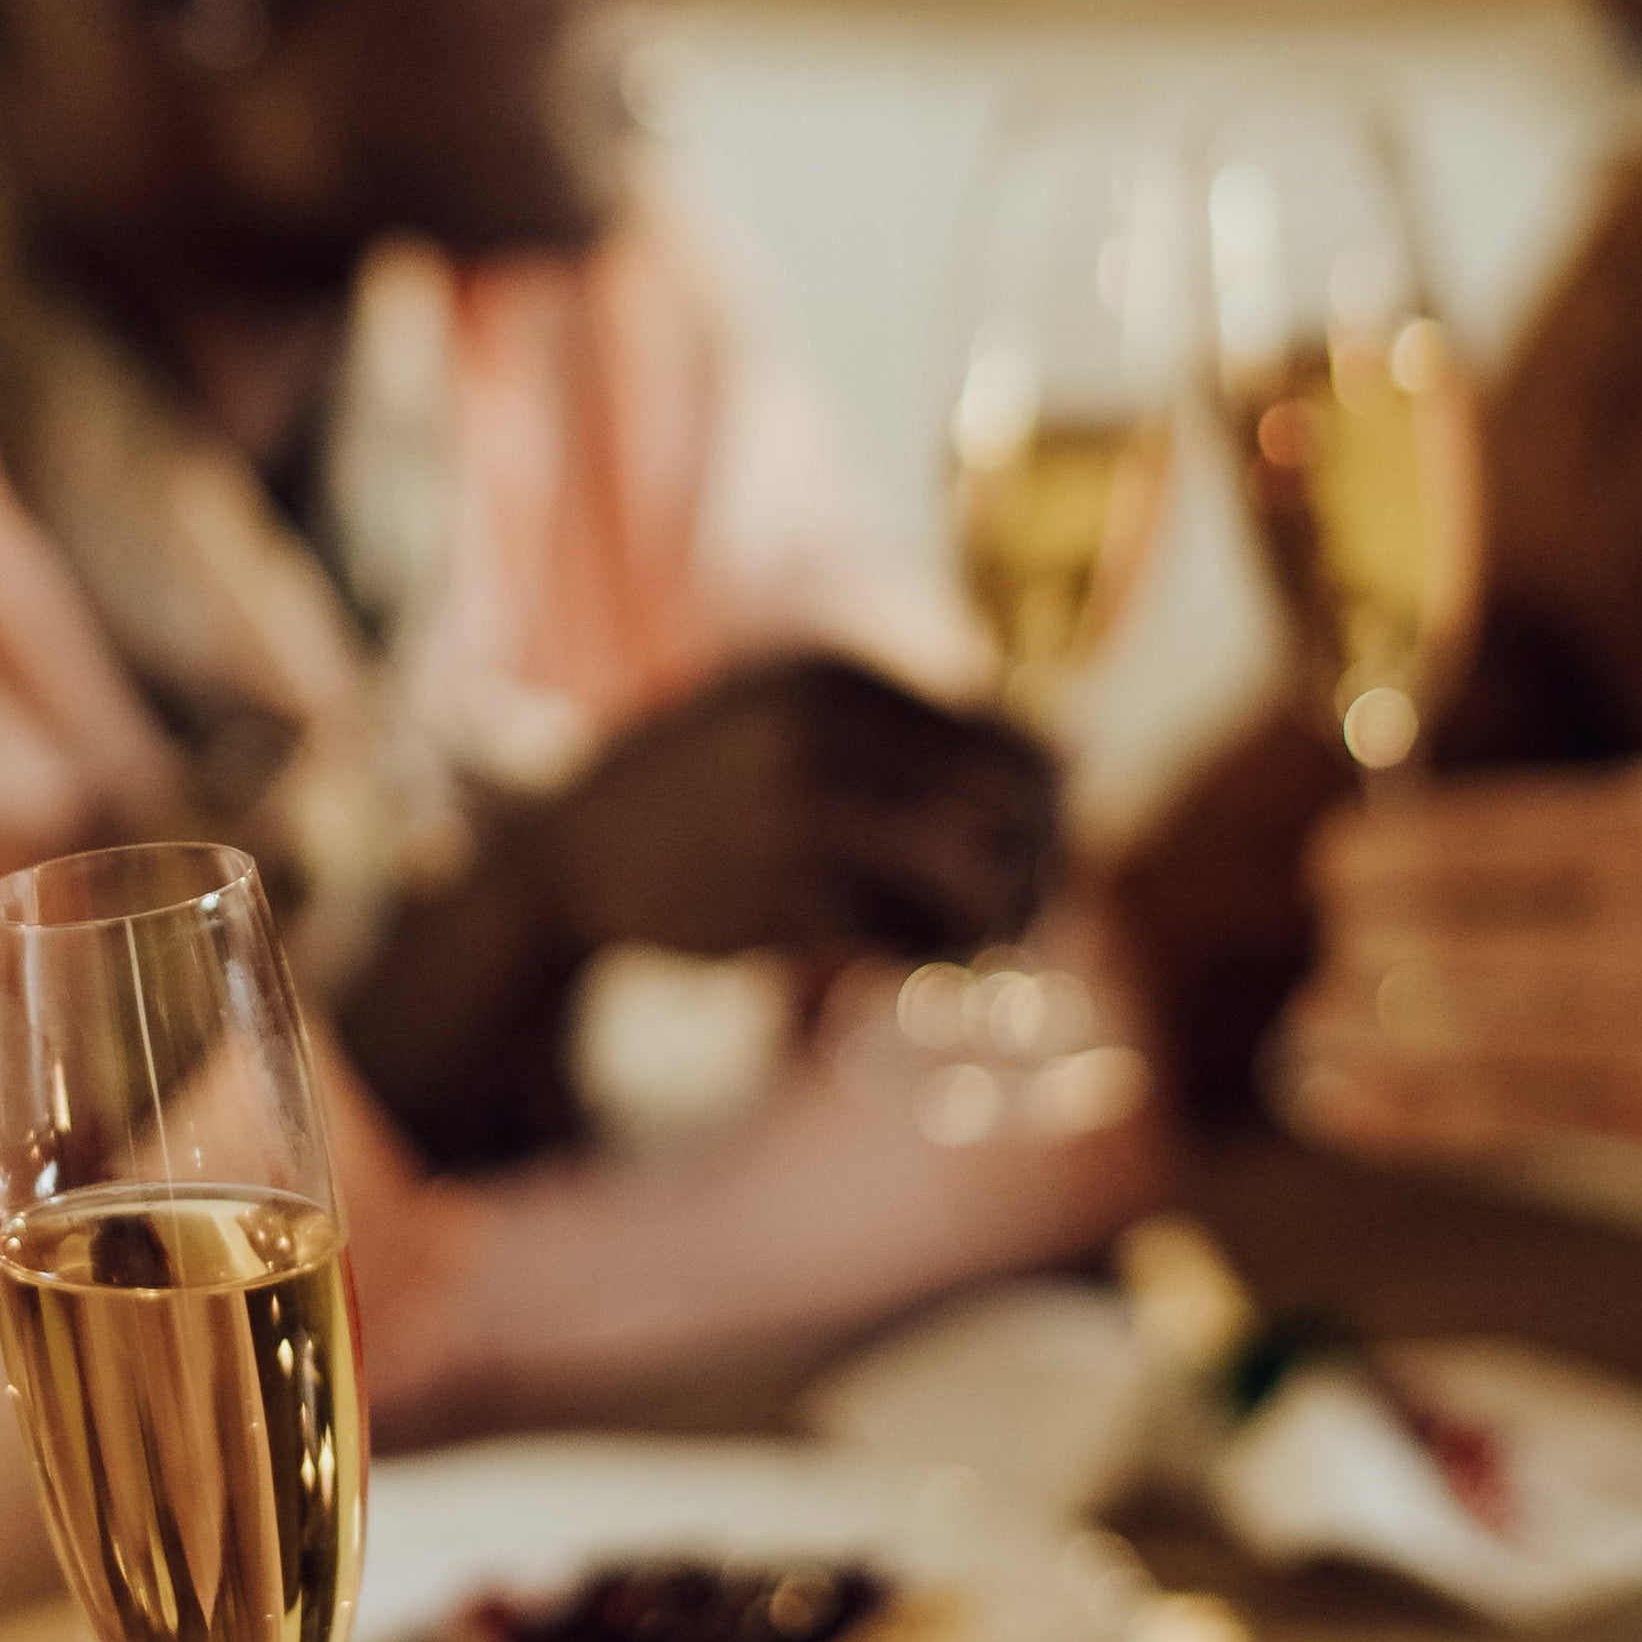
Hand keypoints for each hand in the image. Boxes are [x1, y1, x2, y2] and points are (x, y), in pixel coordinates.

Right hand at [528, 654, 1060, 968]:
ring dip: (990, 928)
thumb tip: (1071, 756)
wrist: (570, 852)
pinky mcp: (777, 904)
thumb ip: (912, 728)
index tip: (1039, 849)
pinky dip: (917, 965)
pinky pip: (902, 946)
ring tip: (968, 947)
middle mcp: (824, 733)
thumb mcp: (793, 712)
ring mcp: (799, 818)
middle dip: (1037, 872)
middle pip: (1008, 810)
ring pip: (972, 883)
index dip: (1048, 808)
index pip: (1008, 741)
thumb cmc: (704, 783)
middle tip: (1019, 914)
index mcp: (837, 676)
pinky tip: (896, 964)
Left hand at [1275, 757, 1641, 1167]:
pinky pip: (1509, 1118)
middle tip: (1332, 962)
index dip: (1370, 862)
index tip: (1330, 873)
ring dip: (1358, 1042)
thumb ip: (1573, 834)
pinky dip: (1406, 1114)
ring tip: (1308, 1039)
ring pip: (1460, 1039)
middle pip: (1443, 942)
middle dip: (1359, 956)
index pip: (1465, 838)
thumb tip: (1402, 860)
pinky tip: (1338, 1103)